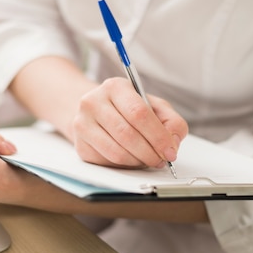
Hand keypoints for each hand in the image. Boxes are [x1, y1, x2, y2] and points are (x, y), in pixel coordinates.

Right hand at [71, 77, 187, 168]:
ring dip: (138, 162)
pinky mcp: (80, 144)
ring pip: (116, 152)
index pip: (139, 113)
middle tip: (161, 160)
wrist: (96, 113)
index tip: (170, 151)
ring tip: (148, 160)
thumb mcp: (154, 107)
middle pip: (127, 134)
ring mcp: (82, 123)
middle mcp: (93, 102)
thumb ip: (171, 121)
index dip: (158, 136)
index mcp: (115, 87)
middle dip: (150, 153)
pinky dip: (125, 165)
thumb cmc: (129, 109)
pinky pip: (107, 162)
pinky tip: (131, 159)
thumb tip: (173, 143)